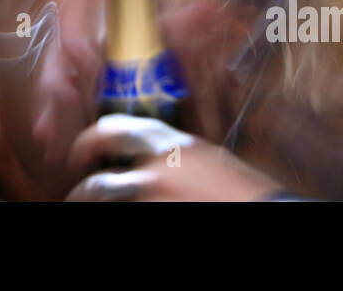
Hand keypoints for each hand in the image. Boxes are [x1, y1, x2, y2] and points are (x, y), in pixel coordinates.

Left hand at [65, 114, 282, 200]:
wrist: (264, 210)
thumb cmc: (243, 191)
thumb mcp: (209, 158)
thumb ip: (178, 154)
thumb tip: (155, 159)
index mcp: (172, 143)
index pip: (116, 128)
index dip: (91, 139)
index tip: (86, 152)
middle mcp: (157, 166)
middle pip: (100, 165)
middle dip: (82, 174)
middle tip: (77, 182)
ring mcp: (152, 194)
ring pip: (101, 194)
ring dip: (87, 199)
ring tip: (82, 204)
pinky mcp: (152, 214)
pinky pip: (121, 212)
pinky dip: (113, 212)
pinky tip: (114, 213)